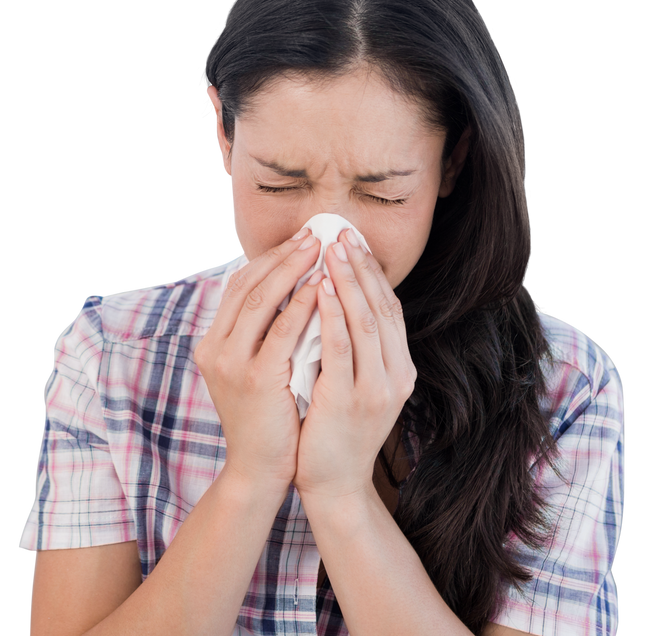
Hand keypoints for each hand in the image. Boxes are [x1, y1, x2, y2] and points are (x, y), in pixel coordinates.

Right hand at [194, 229, 324, 496]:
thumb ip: (263, 337)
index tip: (301, 240)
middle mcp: (214, 348)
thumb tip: (294, 293)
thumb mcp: (255, 371)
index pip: (239, 286)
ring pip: (261, 300)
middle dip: (283, 255)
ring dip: (293, 269)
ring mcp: (231, 362)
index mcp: (212, 343)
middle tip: (315, 232)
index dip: (270, 259)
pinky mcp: (255, 378)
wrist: (257, 471)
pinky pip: (281, 331)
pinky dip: (301, 305)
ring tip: (321, 248)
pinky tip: (322, 287)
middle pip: (247, 285)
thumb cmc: (266, 421)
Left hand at [292, 228, 417, 502]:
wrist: (334, 486)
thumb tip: (332, 302)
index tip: (351, 240)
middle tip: (340, 231)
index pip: (388, 308)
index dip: (371, 272)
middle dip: (360, 266)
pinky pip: (341, 350)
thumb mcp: (351, 384)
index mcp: (399, 369)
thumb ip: (350, 350)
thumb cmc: (333, 432)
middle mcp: (396, 375)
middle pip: (382, 307)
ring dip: (347, 281)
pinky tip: (319, 291)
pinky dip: (331, 316)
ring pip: (365, 322)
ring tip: (331, 249)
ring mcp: (376, 389)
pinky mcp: (349, 401)